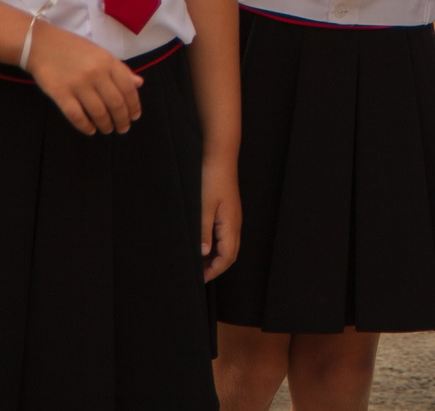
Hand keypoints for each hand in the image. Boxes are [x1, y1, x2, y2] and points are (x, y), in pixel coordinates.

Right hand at [23, 20, 144, 134]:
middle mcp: (96, 73)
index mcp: (108, 61)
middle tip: (123, 128)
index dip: (134, 106)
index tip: (134, 116)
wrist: (41, 44)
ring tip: (108, 129)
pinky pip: (76, 116)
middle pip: (115, 103)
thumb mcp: (100, 53)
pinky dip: (85, 126)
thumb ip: (120, 69)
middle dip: (122, 120)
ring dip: (106, 125)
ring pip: (98, 112)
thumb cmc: (73, 48)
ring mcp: (78, 84)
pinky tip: (90, 130)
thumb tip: (138, 84)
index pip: (128, 88)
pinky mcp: (60, 93)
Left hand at [199, 159, 240, 278]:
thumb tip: (203, 253)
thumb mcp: (203, 207)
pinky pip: (225, 235)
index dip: (215, 270)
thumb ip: (203, 232)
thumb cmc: (211, 178)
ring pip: (228, 245)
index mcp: (231, 224)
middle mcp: (235, 223)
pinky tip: (204, 244)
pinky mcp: (228, 211)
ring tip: (199, 262)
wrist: (219, 156)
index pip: (227, 257)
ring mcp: (232, 217)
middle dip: (216, 267)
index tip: (200, 278)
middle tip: (199, 274)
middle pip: (231, 254)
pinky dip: (216, 245)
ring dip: (216, 256)